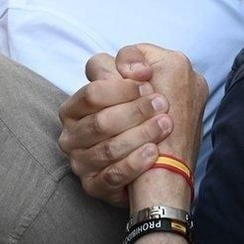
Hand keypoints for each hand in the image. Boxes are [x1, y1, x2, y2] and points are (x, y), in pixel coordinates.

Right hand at [58, 44, 206, 204]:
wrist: (170, 158)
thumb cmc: (155, 112)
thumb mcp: (153, 72)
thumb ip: (135, 57)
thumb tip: (135, 71)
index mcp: (77, 106)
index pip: (91, 93)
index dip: (121, 88)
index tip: (148, 84)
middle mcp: (73, 134)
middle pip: (100, 122)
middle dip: (135, 112)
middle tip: (163, 106)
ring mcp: (81, 162)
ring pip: (107, 149)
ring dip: (140, 135)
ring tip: (165, 126)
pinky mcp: (94, 186)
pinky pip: (111, 176)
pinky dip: (134, 163)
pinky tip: (153, 152)